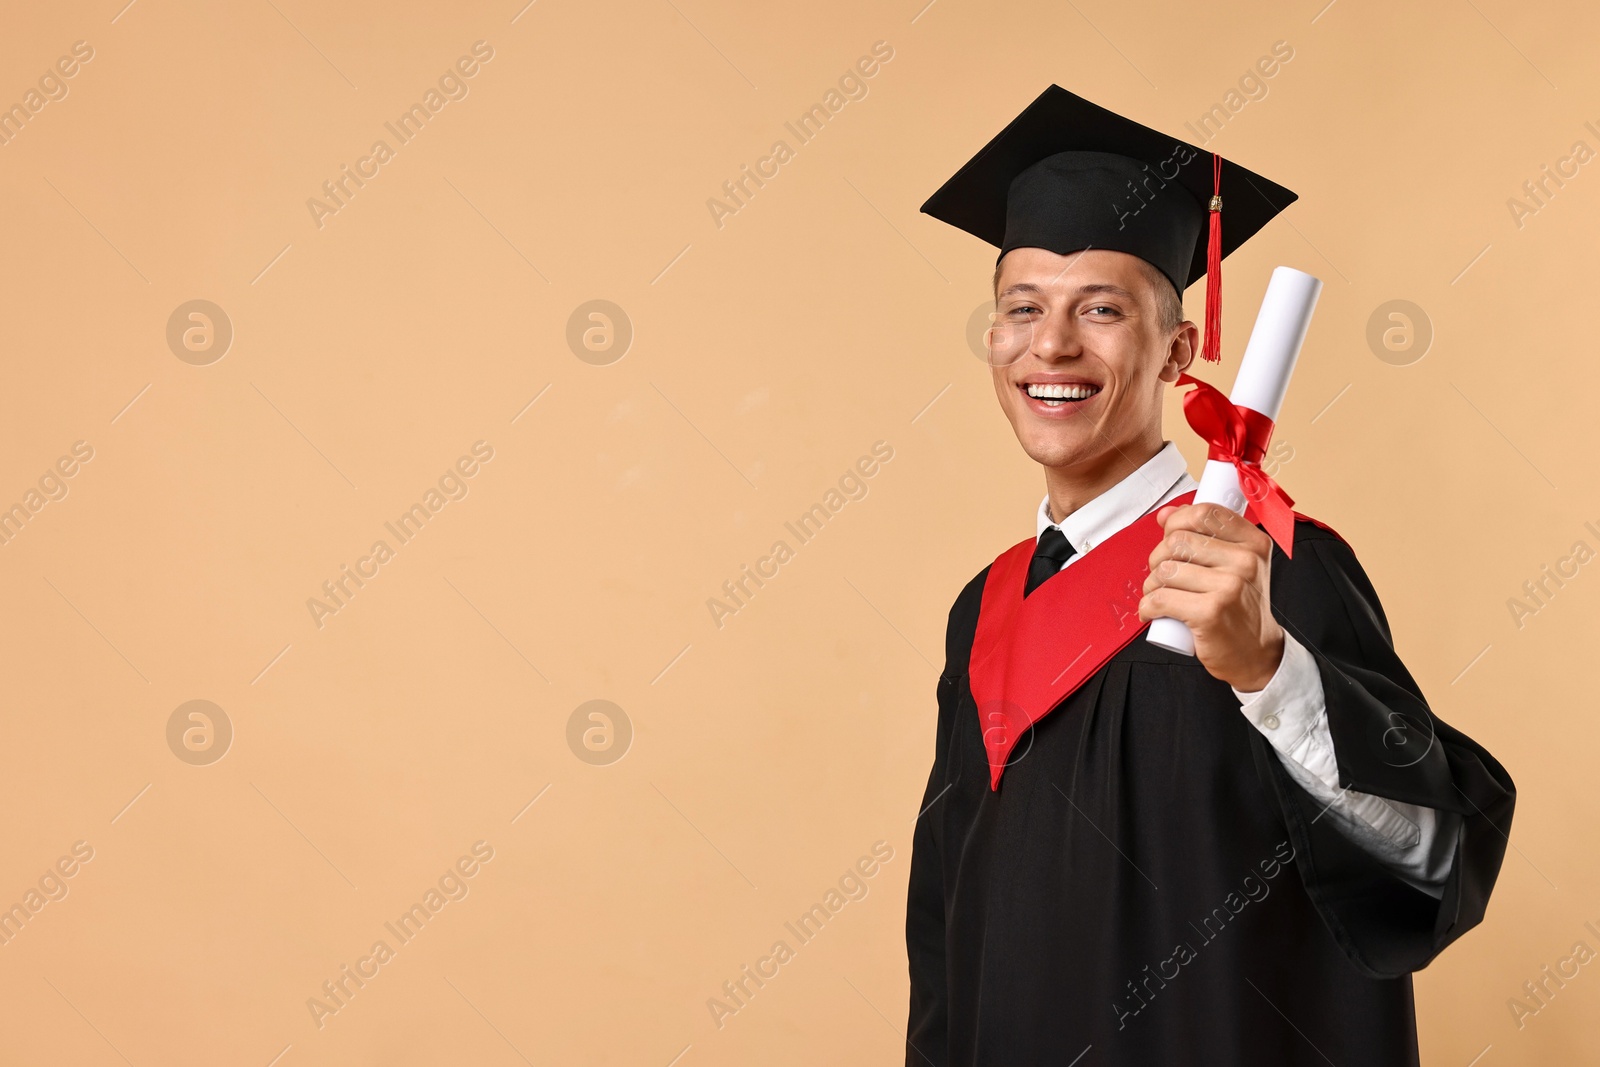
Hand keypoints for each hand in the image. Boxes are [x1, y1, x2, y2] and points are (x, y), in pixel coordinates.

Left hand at [1138, 502, 1284, 690]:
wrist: (1256, 653)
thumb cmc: (1240, 608)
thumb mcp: (1236, 566)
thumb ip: (1206, 536)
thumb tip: (1165, 514)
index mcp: (1253, 543)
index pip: (1205, 512)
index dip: (1177, 521)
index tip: (1170, 536)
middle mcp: (1245, 561)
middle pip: (1178, 540)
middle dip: (1158, 557)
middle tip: (1163, 577)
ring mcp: (1229, 587)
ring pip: (1165, 570)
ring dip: (1152, 585)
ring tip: (1160, 596)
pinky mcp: (1210, 612)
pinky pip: (1159, 599)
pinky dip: (1147, 607)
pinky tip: (1153, 613)